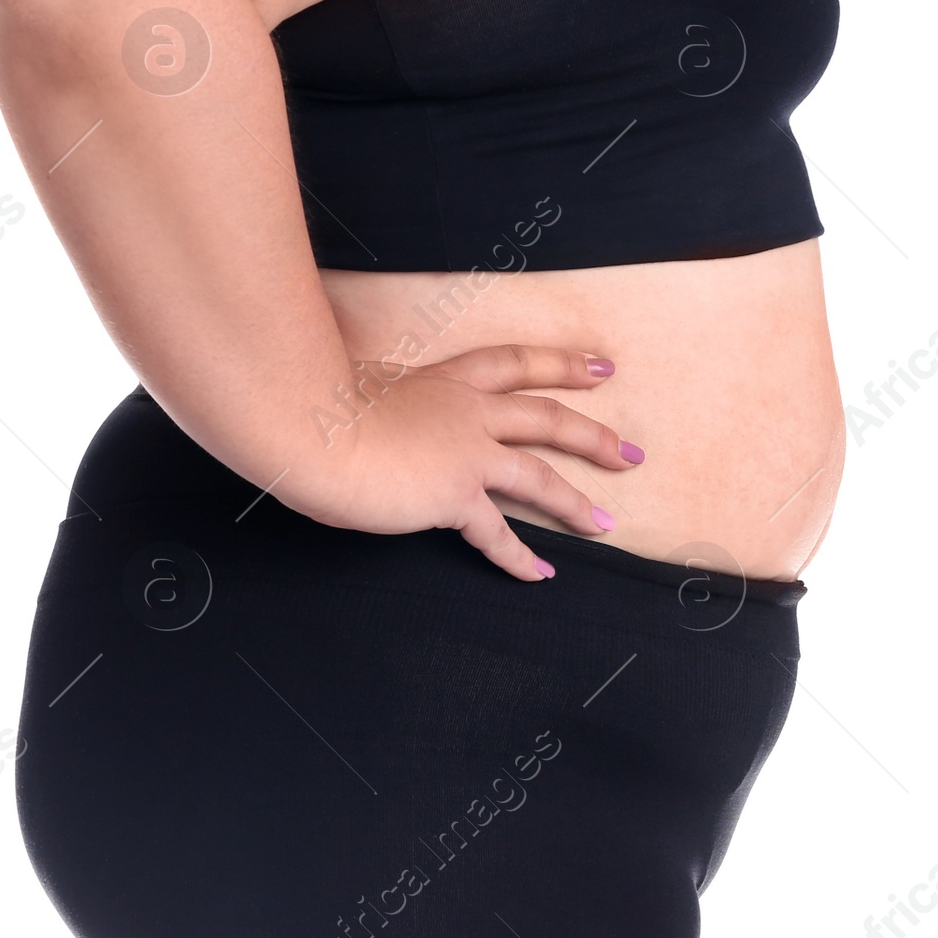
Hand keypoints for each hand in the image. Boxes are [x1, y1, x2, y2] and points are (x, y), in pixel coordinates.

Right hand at [285, 346, 644, 581]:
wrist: (309, 426)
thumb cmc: (314, 406)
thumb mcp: (352, 391)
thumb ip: (372, 405)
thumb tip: (359, 420)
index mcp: (442, 380)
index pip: (513, 364)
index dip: (560, 364)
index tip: (600, 365)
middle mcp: (464, 411)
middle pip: (544, 417)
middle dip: (592, 434)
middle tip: (629, 449)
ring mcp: (464, 453)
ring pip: (538, 474)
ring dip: (576, 500)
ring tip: (608, 521)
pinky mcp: (453, 495)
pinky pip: (496, 532)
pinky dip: (519, 557)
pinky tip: (542, 573)